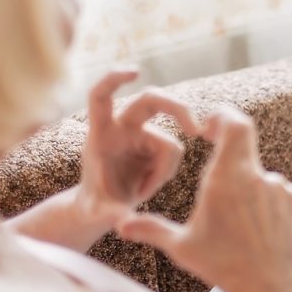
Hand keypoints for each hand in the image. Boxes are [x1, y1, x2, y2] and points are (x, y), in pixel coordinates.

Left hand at [76, 70, 201, 225]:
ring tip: (143, 192)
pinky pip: (174, 155)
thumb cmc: (95, 205)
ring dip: (164, 170)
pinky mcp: (155, 145)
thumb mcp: (98, 212)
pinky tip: (150, 186)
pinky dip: (166, 174)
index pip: (102, 96)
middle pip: (153, 100)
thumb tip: (122, 220)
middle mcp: (122, 128)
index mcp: (100, 133)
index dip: (114, 79)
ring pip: (170, 142)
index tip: (136, 71)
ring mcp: (141, 135)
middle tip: (196, 129)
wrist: (104, 207)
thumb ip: (109, 213)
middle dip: (177, 109)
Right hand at [117, 106, 291, 291]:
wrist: (271, 290)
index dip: (222, 115)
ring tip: (231, 215)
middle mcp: (257, 177)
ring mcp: (279, 189)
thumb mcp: (182, 247)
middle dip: (225, 148)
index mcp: (228, 177)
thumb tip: (120, 225)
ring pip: (257, 172)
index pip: (234, 123)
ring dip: (243, 182)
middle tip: (213, 155)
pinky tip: (252, 225)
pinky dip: (261, 198)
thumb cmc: (223, 267)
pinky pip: (275, 189)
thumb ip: (150, 229)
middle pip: (244, 142)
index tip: (208, 126)